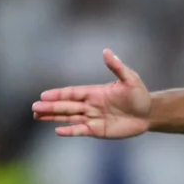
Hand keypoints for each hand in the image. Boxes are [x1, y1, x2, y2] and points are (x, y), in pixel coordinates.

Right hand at [31, 50, 150, 137]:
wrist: (149, 114)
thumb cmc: (140, 95)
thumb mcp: (130, 79)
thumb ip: (117, 67)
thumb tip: (106, 51)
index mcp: (95, 92)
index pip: (72, 93)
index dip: (58, 94)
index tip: (43, 95)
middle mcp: (90, 105)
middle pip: (66, 106)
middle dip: (50, 107)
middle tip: (34, 108)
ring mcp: (93, 118)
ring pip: (69, 118)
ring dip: (54, 117)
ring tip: (37, 116)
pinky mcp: (98, 130)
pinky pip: (81, 130)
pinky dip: (70, 131)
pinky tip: (57, 130)